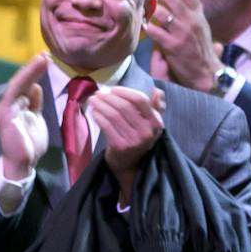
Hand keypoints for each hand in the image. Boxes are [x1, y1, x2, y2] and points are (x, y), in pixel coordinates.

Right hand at [0, 53, 49, 179]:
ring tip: (42, 58)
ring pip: (18, 84)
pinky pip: (14, 94)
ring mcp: (7, 108)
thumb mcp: (36, 119)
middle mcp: (10, 103)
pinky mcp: (6, 114)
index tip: (47, 60)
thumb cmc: (30, 144)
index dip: (36, 72)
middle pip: (22, 81)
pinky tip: (34, 74)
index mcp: (18, 104)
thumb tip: (36, 87)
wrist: (23, 163)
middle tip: (46, 54)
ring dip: (29, 71)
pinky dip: (23, 82)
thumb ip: (35, 103)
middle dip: (33, 67)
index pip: (26, 84)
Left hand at [89, 85, 164, 200]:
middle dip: (108, 97)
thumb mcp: (151, 122)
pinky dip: (98, 116)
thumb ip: (155, 106)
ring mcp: (133, 140)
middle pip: (124, 106)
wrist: (130, 162)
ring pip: (113, 115)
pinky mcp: (120, 146)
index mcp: (156, 122)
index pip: (140, 100)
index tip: (112, 89)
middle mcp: (147, 132)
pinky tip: (94, 112)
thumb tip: (157, 91)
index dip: (124, 91)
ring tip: (93, 100)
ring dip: (100, 105)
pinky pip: (106, 126)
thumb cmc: (139, 136)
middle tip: (98, 93)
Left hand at [144, 0, 219, 90]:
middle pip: (173, 0)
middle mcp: (192, 21)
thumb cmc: (200, 49)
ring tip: (138, 3)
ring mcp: (183, 34)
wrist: (206, 72)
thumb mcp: (199, 27)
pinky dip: (147, 27)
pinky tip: (139, 24)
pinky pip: (157, 33)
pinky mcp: (174, 46)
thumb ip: (189, 13)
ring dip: (149, 8)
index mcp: (198, 16)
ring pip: (163, 14)